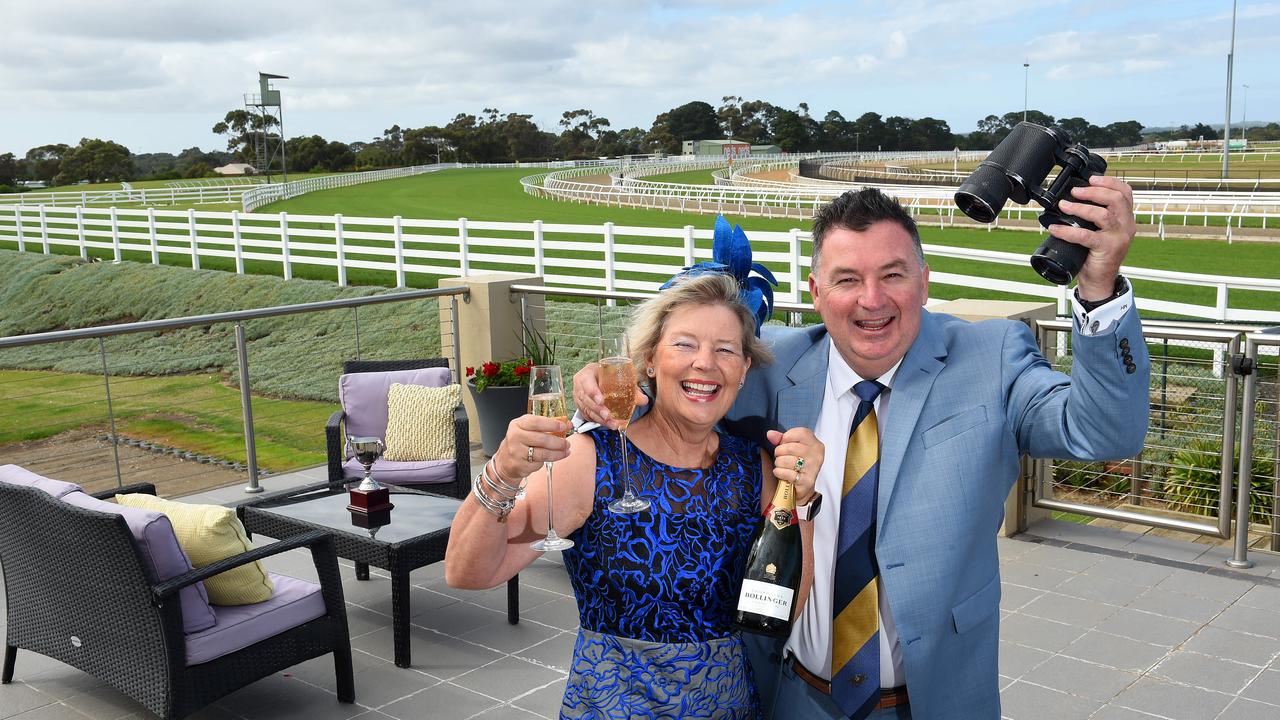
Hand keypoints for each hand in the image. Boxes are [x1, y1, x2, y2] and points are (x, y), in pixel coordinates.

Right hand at [493, 414, 571, 479]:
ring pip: (542, 453)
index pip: (536, 422)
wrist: (506, 460)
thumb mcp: (529, 429)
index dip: (552, 424)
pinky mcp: (520, 464)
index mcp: (518, 424)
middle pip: (542, 439)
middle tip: (567, 443)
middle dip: (558, 442)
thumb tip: (567, 424)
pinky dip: (551, 459)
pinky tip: (557, 456)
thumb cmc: (520, 442)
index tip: (564, 427)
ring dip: (558, 452)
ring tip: (565, 450)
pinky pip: (540, 462)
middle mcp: (515, 436)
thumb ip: (547, 426)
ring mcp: (516, 451)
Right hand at [571, 361, 648, 428]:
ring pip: (587, 410)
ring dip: (600, 419)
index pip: (587, 383)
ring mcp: (578, 398)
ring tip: (612, 424)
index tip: (601, 401)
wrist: (594, 378)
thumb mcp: (615, 375)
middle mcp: (579, 387)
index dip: (593, 392)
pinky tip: (608, 425)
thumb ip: (629, 386)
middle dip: (598, 410)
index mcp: (586, 374)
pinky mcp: (581, 408)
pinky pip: (588, 416)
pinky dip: (598, 421)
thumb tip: (644, 400)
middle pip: (587, 399)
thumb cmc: (605, 375)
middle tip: (608, 416)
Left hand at [767, 428, 823, 505]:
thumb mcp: (788, 449)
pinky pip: (786, 473)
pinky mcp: (807, 481)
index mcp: (815, 444)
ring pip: (786, 460)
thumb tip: (770, 434)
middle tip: (781, 457)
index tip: (784, 444)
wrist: (798, 489)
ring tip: (782, 466)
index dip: (786, 438)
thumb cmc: (794, 466)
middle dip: (779, 452)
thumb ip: (780, 439)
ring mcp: (813, 469)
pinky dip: (779, 473)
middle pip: (790, 447)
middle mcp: (817, 455)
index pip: (801, 433)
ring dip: (778, 463)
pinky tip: (782, 474)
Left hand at [1048, 175, 1136, 299]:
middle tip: (1075, 191)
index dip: (1110, 182)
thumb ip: (1094, 217)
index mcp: (1126, 218)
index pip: (1126, 193)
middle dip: (1094, 191)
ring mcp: (1119, 237)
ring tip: (1064, 205)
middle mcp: (1126, 225)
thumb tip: (1069, 200)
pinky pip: (1087, 235)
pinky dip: (1068, 231)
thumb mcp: (1100, 231)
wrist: (1099, 280)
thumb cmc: (1096, 255)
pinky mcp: (1108, 248)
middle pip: (1117, 199)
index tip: (1092, 178)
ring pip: (1104, 214)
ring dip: (1081, 207)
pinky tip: (1055, 229)